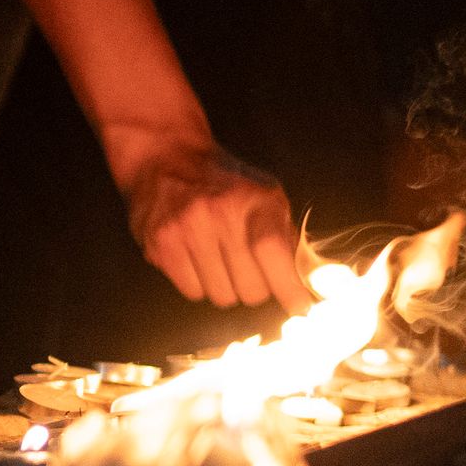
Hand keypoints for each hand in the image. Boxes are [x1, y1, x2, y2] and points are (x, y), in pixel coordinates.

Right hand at [114, 134, 305, 311]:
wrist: (165, 158)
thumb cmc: (224, 183)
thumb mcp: (266, 195)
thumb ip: (285, 235)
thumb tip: (305, 281)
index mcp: (255, 200)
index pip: (274, 253)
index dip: (289, 288)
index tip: (300, 307)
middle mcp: (219, 214)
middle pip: (250, 287)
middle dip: (256, 288)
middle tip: (250, 273)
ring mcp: (185, 231)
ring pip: (221, 296)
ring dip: (227, 288)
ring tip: (220, 262)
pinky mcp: (160, 246)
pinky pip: (192, 292)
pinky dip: (200, 285)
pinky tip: (198, 262)